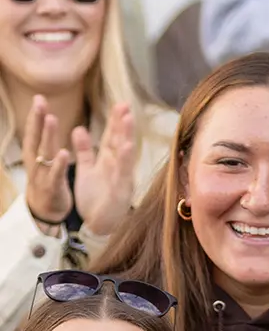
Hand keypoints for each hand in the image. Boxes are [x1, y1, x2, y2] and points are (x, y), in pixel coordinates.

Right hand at [22, 95, 70, 226]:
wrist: (44, 213)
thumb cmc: (46, 181)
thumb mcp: (43, 158)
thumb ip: (45, 138)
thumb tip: (46, 115)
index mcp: (34, 154)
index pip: (33, 132)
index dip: (35, 116)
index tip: (39, 97)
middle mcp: (35, 163)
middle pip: (35, 138)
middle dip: (37, 120)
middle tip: (40, 101)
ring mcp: (43, 175)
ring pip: (45, 154)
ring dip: (48, 136)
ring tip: (51, 119)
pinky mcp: (53, 188)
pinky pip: (57, 175)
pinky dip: (59, 164)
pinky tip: (64, 153)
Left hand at [72, 103, 135, 236]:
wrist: (97, 226)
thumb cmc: (95, 199)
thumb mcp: (87, 170)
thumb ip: (84, 151)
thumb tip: (78, 129)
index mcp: (108, 162)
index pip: (112, 137)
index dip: (115, 122)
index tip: (118, 104)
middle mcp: (117, 168)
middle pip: (120, 142)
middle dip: (123, 124)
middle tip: (125, 105)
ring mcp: (121, 179)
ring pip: (125, 155)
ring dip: (127, 136)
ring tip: (128, 118)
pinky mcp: (120, 192)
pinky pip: (122, 174)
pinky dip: (124, 160)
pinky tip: (125, 146)